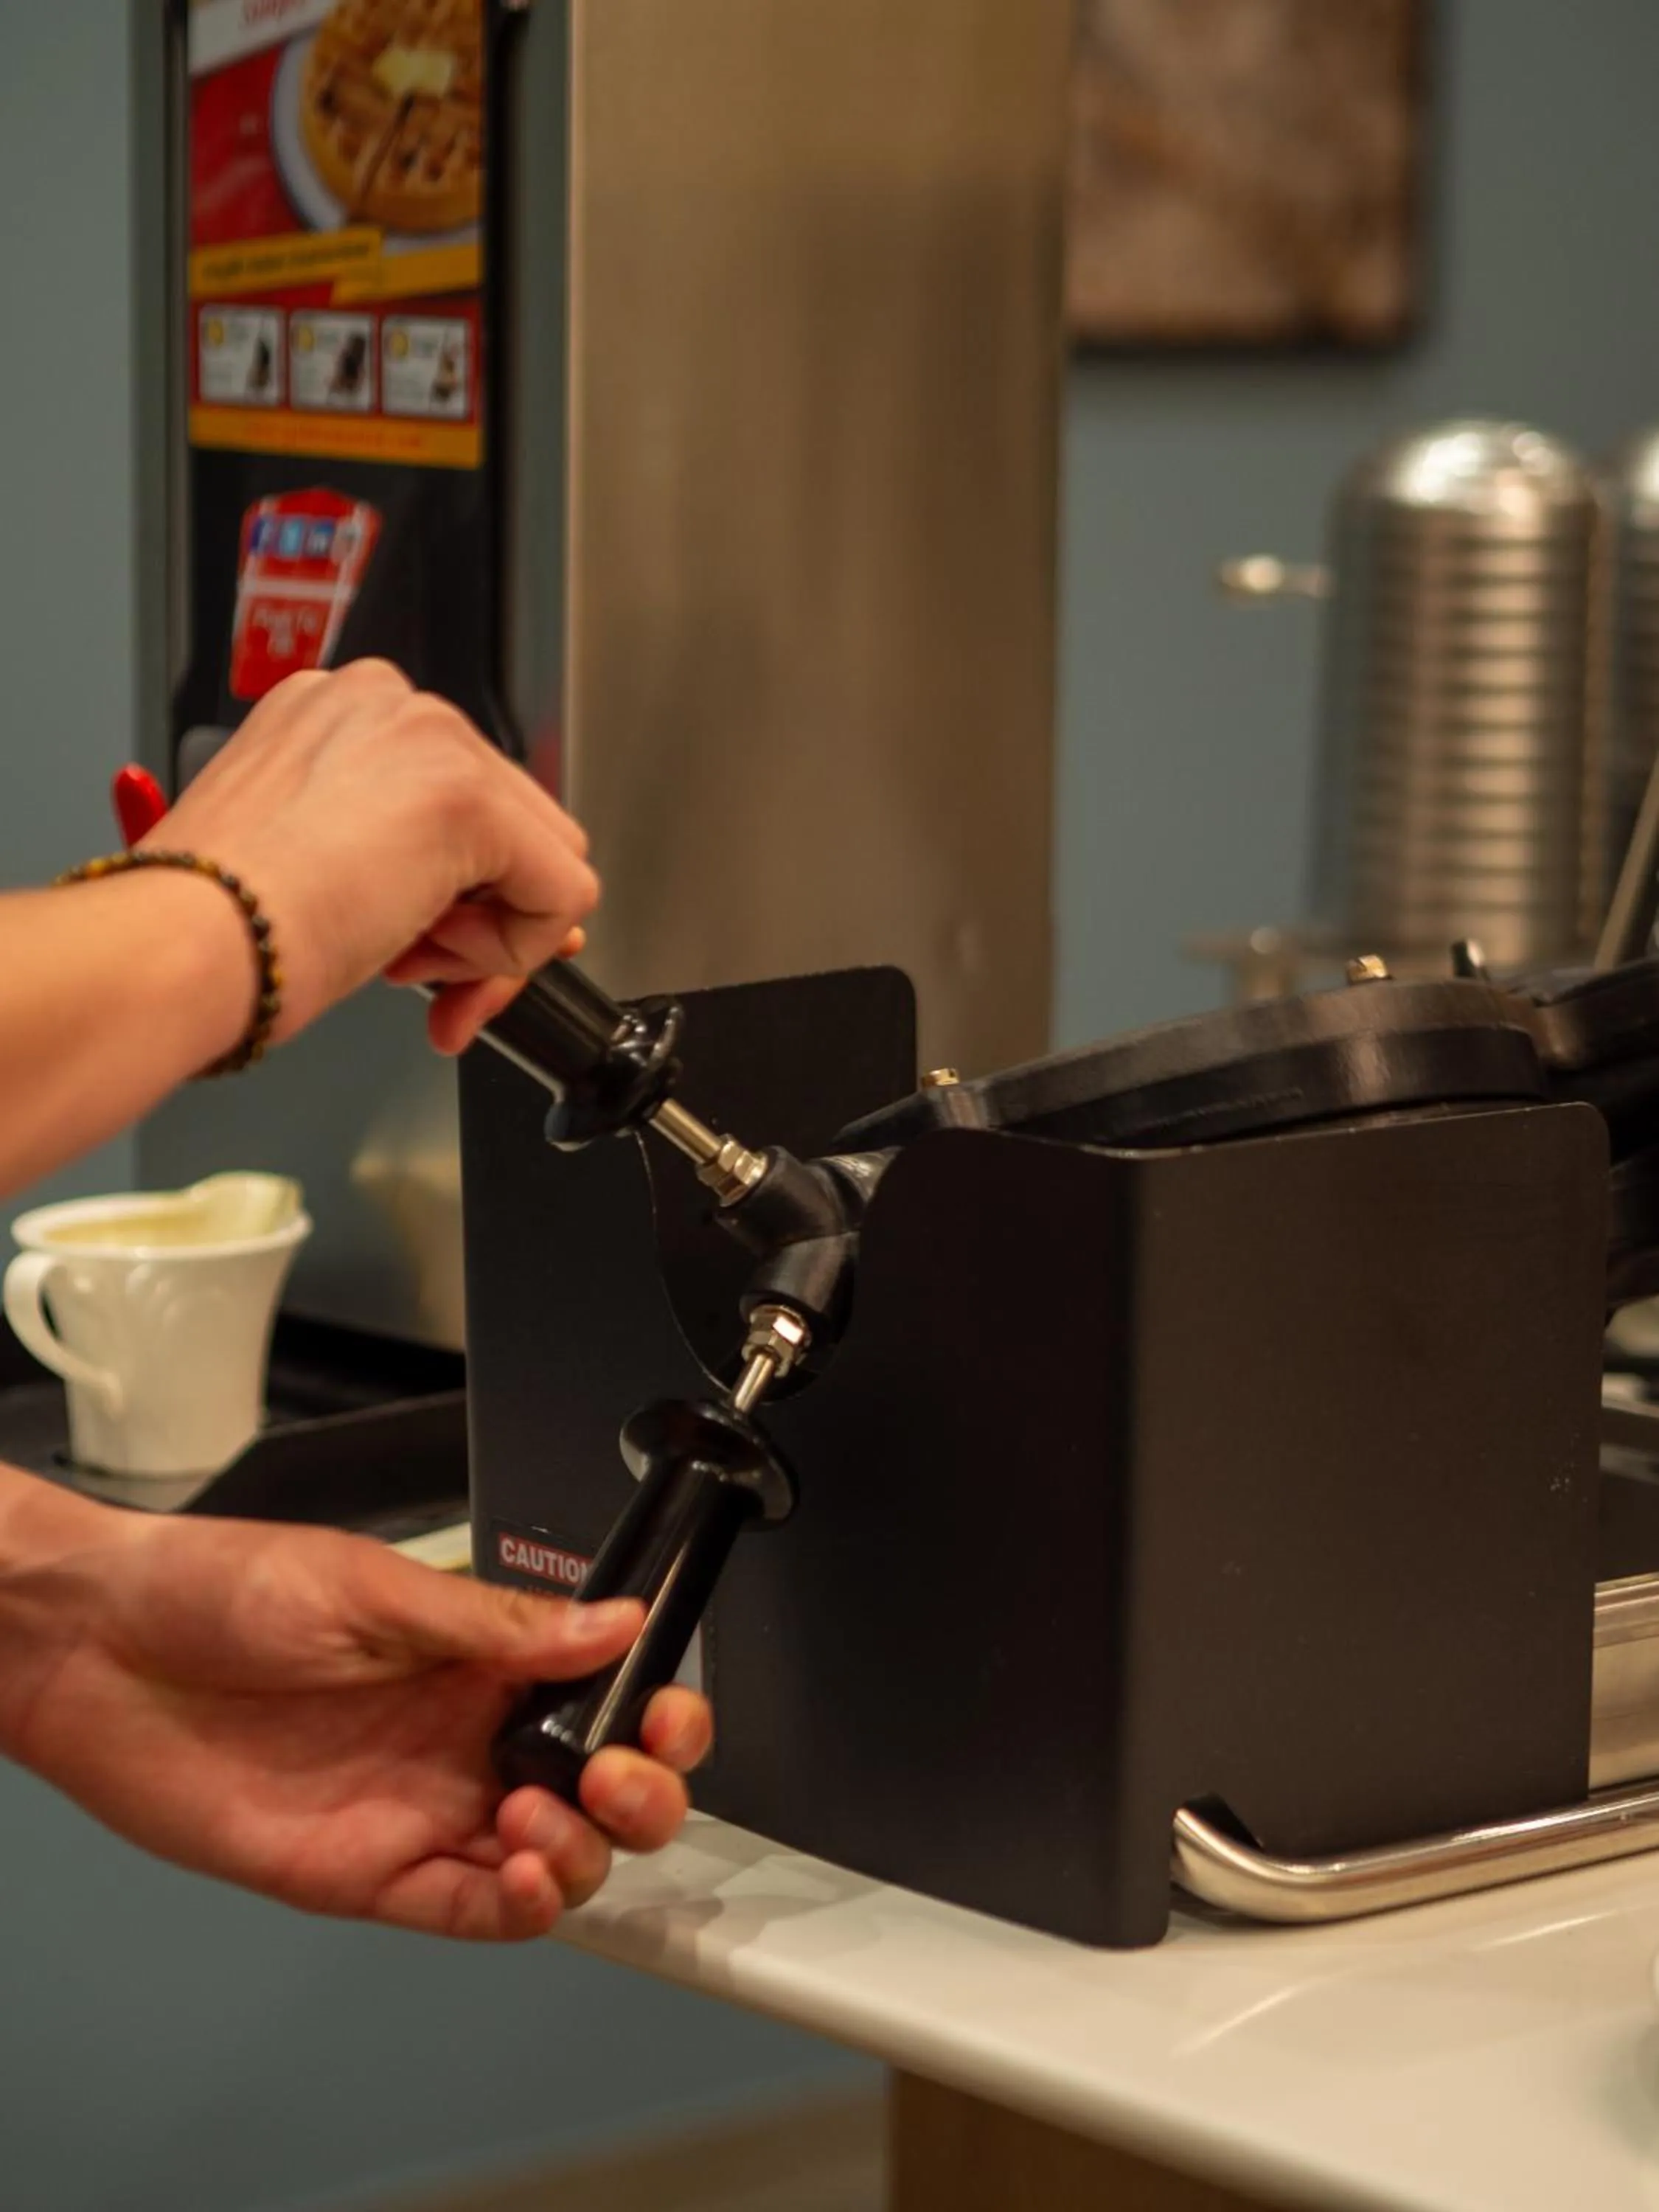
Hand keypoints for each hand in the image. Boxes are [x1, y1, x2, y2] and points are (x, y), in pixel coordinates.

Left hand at [0, 1487, 709, 1940]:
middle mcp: (465, 1737)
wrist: (102, 1651)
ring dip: (584, 1851)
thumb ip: (498, 1621)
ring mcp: (424, 1809)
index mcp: (479, 1658)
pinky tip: (523, 1873)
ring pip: (556, 1861)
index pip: (606, 1695)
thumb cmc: (220, 1590)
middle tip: (621, 1770)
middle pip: (604, 1792)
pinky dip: (521, 1907)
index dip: (658, 1713)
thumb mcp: (372, 1587)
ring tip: (543, 1816)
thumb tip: (617, 1621)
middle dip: (645, 1793)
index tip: (668, 1711)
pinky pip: (472, 1912)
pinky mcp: (371, 1873)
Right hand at [147, 661, 598, 1053]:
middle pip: (513, 829)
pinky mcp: (472, 798)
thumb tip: (506, 910)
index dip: (454, 896)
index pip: (458, 803)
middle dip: (479, 923)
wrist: (187, 939)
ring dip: (485, 939)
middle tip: (414, 971)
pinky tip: (423, 951)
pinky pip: (561, 895)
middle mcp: (390, 707)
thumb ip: (411, 870)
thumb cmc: (216, 921)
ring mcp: (434, 742)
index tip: (416, 949)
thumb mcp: (320, 869)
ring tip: (398, 956)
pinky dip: (510, 952)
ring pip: (546, 861)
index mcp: (341, 716)